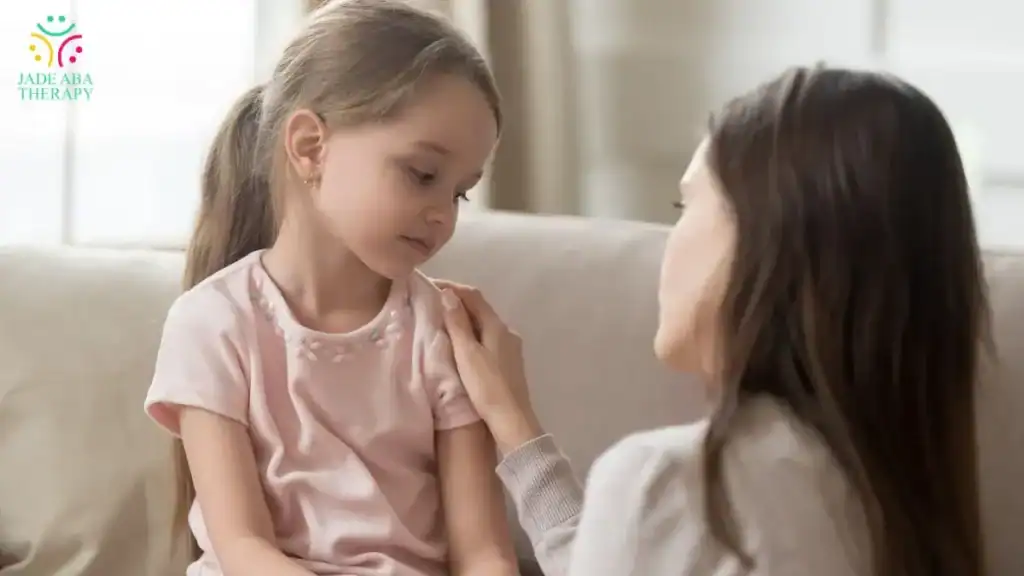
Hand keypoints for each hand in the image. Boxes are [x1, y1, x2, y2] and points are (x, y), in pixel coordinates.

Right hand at [436, 280, 543, 454]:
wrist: (512, 419)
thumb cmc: (487, 387)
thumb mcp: (467, 353)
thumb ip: (458, 323)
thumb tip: (449, 294)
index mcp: (497, 326)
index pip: (474, 296)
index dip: (452, 287)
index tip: (430, 285)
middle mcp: (507, 331)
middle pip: (480, 308)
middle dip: (457, 302)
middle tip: (432, 303)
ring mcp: (510, 346)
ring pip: (484, 324)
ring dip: (464, 318)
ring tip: (441, 322)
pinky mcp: (509, 361)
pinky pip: (487, 337)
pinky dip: (472, 333)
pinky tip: (460, 344)